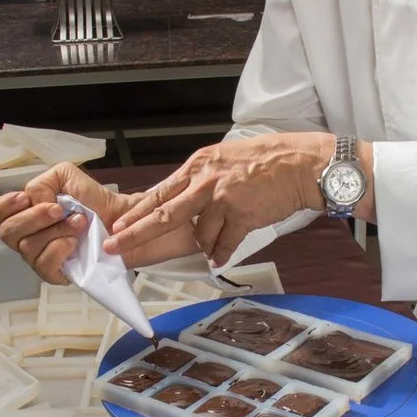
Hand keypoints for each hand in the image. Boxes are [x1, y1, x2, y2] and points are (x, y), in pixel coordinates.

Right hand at [0, 162, 180, 284]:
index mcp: (25, 214)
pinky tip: (75, 243)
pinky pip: (44, 266)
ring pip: (27, 248)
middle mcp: (27, 238)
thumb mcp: (65, 176)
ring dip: (55, 231)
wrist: (123, 220)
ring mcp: (40, 258)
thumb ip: (41, 183)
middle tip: (60, 209)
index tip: (25, 198)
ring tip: (79, 223)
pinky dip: (59, 250)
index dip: (3, 208)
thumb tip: (34, 204)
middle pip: (8, 233)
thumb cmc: (94, 201)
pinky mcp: (56, 274)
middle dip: (34, 218)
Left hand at [106, 132, 330, 266]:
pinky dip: (220, 254)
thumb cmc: (266, 160)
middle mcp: (206, 182)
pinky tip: (220, 257)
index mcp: (198, 166)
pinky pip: (223, 245)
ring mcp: (224, 200)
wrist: (301, 165)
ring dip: (204, 243)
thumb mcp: (223, 159)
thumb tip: (179, 198)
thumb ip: (200, 179)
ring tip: (215, 240)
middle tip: (115, 247)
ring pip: (199, 235)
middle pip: (164, 215)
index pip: (159, 193)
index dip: (136, 212)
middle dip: (135, 233)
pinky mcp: (242, 217)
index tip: (117, 226)